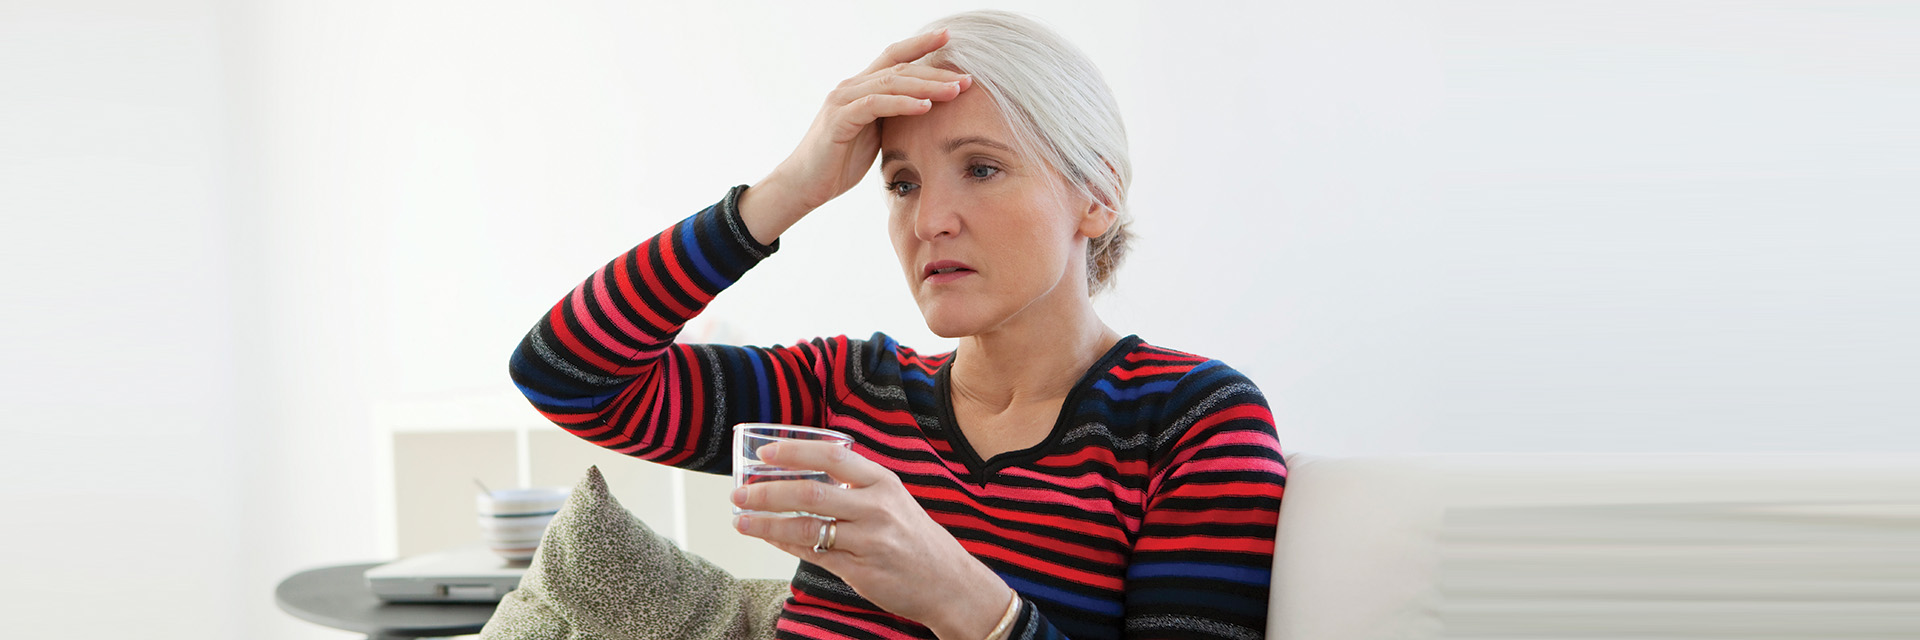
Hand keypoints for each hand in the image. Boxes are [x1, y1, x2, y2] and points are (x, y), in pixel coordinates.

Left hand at [731, 441, 1011, 639]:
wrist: (949, 583)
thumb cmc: (915, 538)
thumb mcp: (893, 500)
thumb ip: (855, 486)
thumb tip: (803, 472)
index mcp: (883, 482)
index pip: (833, 456)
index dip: (795, 451)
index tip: (765, 452)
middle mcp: (876, 508)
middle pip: (811, 492)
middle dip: (768, 492)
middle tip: (739, 492)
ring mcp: (868, 541)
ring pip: (806, 527)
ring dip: (767, 524)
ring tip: (741, 519)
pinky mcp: (860, 571)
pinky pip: (814, 554)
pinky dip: (786, 545)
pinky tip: (769, 538)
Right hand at [738, 28, 973, 244]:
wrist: (803, 186)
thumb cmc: (838, 163)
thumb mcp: (873, 136)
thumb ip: (892, 118)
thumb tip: (924, 111)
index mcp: (860, 88)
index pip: (894, 58)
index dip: (921, 45)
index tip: (949, 37)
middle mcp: (851, 87)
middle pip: (898, 68)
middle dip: (934, 70)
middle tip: (967, 77)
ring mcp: (842, 101)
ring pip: (890, 83)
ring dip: (926, 86)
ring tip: (955, 90)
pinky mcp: (838, 120)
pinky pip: (875, 105)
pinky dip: (902, 104)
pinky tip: (924, 106)